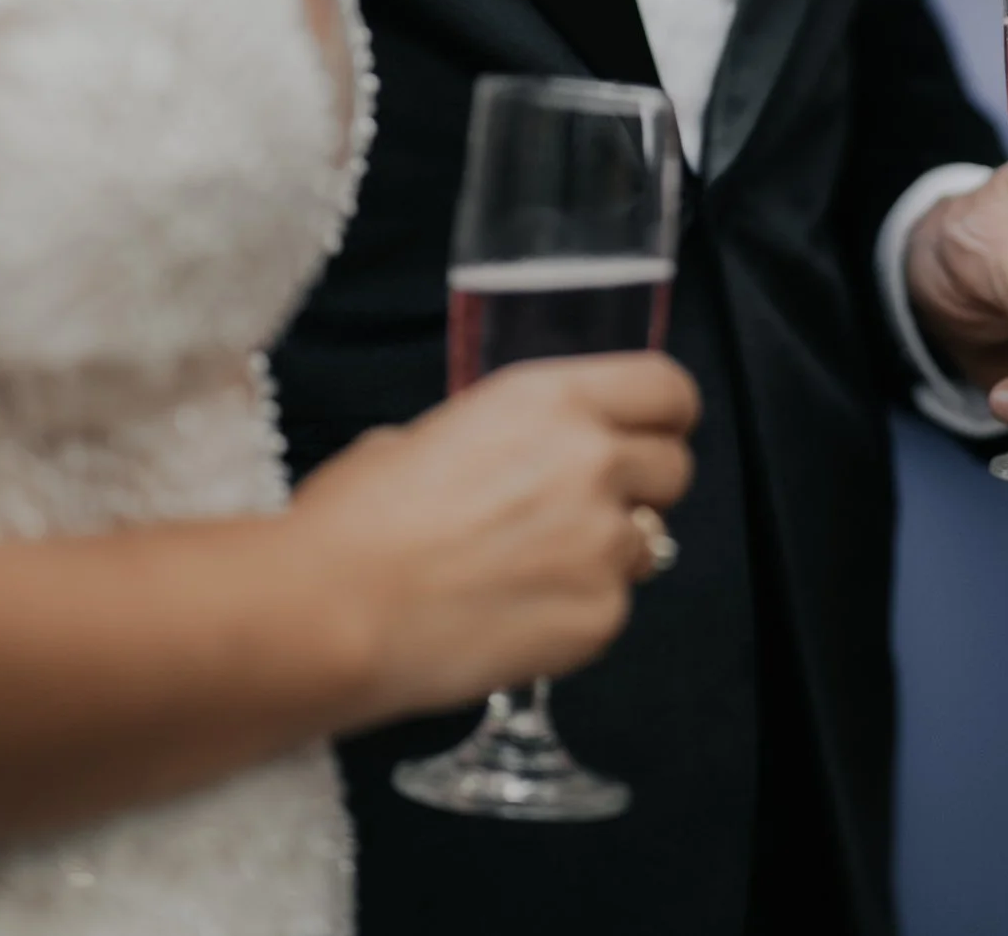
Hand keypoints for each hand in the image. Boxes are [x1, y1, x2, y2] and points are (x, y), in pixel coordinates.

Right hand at [289, 353, 698, 721]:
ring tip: (528, 572)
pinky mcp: (600, 618)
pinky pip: (613, 608)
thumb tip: (510, 464)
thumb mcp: (423, 436)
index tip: (652, 430)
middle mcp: (593, 461)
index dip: (664, 414)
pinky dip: (576, 613)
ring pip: (647, 544)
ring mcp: (604, 543)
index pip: (667, 389)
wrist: (333, 612)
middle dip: (640, 488)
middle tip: (583, 511)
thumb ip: (499, 441)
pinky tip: (512, 616)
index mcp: (551, 399)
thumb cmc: (355, 521)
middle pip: (674, 467)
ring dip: (606, 554)